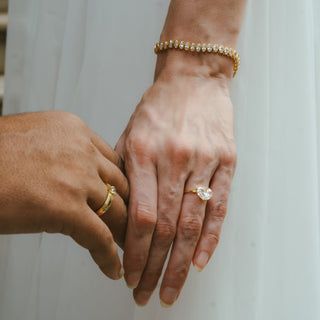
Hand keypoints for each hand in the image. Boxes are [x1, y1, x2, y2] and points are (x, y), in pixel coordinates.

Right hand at [0, 111, 128, 278]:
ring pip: (116, 210)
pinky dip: (108, 256)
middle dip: (127, 208)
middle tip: (131, 223)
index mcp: (74, 130)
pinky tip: (112, 266)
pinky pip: (99, 237)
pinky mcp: (66, 207)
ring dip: (124, 233)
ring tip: (127, 246)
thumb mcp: (35, 140)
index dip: (119, 184)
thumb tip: (74, 176)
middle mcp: (81, 150)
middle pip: (120, 185)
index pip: (111, 162)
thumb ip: (62, 152)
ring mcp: (77, 177)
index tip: (124, 198)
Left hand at [116, 73, 236, 305]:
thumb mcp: (129, 133)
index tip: (130, 275)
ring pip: (191, 223)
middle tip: (148, 293)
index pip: (140, 216)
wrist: (193, 79)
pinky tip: (199, 261)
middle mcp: (174, 158)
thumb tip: (118, 216)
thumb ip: (123, 173)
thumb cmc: (158, 108)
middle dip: (155, 267)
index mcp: (143, 152)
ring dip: (180, 262)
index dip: (135, 252)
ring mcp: (203, 160)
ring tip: (171, 288)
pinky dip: (210, 239)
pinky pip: (219, 207)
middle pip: (165, 226)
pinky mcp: (226, 161)